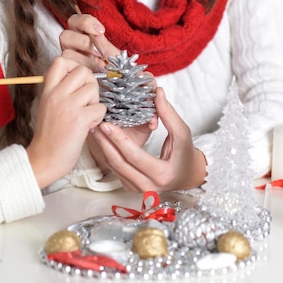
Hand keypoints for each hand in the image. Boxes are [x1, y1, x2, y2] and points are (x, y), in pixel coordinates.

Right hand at [27, 56, 105, 187]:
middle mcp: (57, 94)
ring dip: (95, 101)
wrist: (45, 159)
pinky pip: (101, 107)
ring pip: (94, 88)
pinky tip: (89, 126)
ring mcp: (68, 106)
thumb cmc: (50, 134)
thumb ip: (60, 89)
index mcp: (48, 89)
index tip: (76, 80)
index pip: (61, 60)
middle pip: (83, 71)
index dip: (74, 65)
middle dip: (90, 83)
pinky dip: (99, 117)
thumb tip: (80, 77)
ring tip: (87, 114)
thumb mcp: (47, 105)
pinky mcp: (80, 120)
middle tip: (86, 99)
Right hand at [60, 13, 119, 70]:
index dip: (86, 22)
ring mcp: (68, 60)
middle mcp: (72, 46)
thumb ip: (104, 43)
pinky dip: (82, 69)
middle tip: (99, 51)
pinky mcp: (67, 72)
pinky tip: (92, 73)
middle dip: (83, 42)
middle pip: (65, 35)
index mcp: (82, 35)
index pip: (75, 21)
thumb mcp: (112, 53)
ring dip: (85, 59)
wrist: (114, 85)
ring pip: (66, 52)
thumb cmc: (113, 68)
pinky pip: (68, 68)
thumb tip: (98, 34)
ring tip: (97, 67)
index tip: (101, 31)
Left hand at [89, 87, 206, 191]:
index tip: (107, 124)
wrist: (187, 175)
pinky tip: (102, 140)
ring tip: (95, 129)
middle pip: (119, 163)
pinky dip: (107, 154)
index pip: (134, 156)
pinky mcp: (131, 187)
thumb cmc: (186, 153)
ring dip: (103, 147)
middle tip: (95, 123)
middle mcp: (148, 186)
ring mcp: (138, 189)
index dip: (119, 139)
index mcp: (162, 174)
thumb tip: (158, 93)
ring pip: (114, 168)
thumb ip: (169, 114)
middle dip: (105, 142)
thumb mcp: (182, 133)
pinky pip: (115, 170)